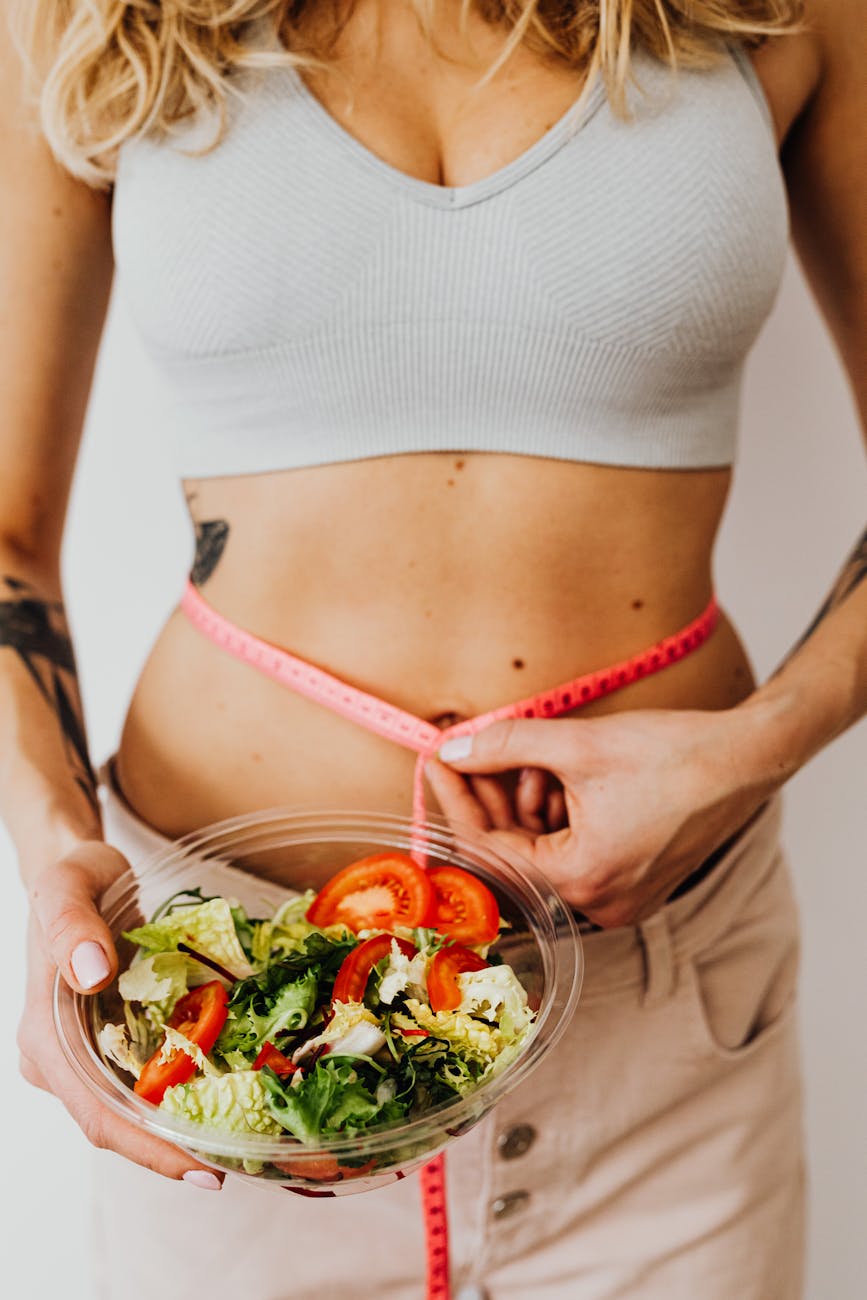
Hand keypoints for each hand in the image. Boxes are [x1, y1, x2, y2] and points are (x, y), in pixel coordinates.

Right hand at [18, 841, 222, 1187]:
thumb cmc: (72, 876)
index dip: (147, 1148)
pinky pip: (144, 1077)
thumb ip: (69, 925)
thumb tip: (90, 973)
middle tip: (237, 1165)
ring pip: (130, 1109)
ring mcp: (84, 1053)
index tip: (200, 1167)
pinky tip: (224, 1094)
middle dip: (172, 1151)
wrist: (74, 867)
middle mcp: (60, 1059)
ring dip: (178, 1128)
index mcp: (44, 1038)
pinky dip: (179, 1091)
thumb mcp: (66, 886)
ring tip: (240, 1142)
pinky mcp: (109, 1039)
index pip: (96, 1115)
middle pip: (116, 1126)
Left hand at [425, 704, 782, 927]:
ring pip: (541, 852)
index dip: (457, 800)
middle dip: (491, 798)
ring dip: (526, 803)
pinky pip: (570, 853)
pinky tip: (559, 776)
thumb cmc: (673, 754)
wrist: (747, 760)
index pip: (490, 850)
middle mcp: (597, 905)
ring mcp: (618, 898)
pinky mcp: (632, 881)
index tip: (436, 759)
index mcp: (581, 881)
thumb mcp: (577, 744)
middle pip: (513, 854)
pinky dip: (555, 816)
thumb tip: (452, 748)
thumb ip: (506, 746)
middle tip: (472, 749)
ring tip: (535, 757)